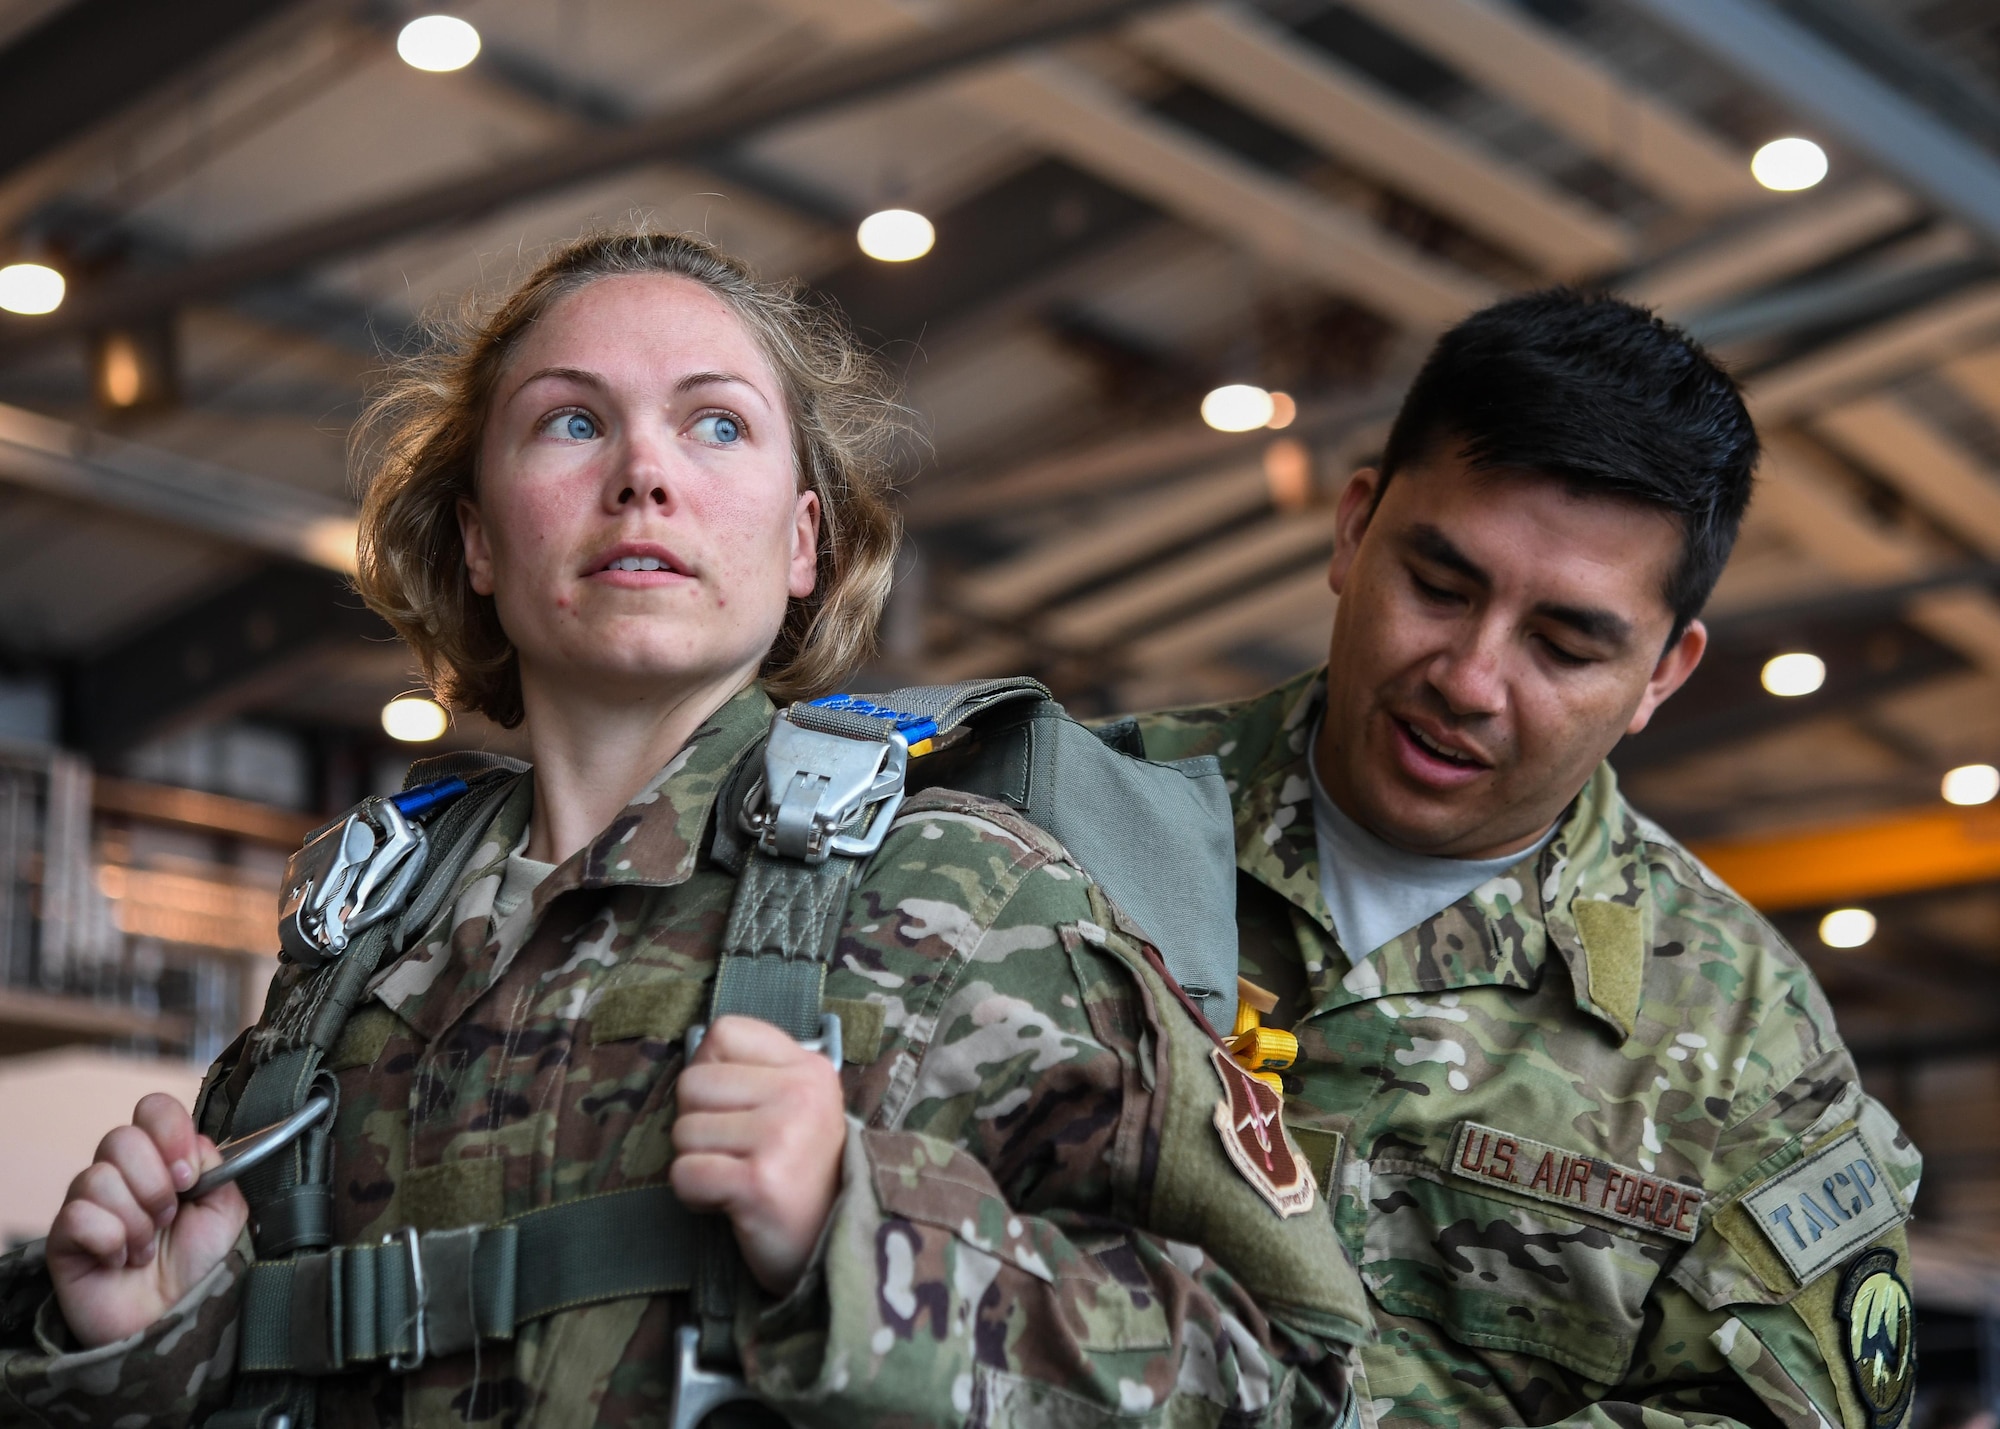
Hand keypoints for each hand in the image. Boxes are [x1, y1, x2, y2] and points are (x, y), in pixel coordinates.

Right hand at [48, 1094, 246, 1348]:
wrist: (180, 1320)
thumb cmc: (204, 1266)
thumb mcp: (228, 1208)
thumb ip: (216, 1164)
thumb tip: (191, 1143)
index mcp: (163, 1159)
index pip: (153, 1109)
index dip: (171, 1134)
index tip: (189, 1175)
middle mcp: (122, 1175)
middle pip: (121, 1139)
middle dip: (155, 1184)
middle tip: (169, 1218)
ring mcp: (89, 1204)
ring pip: (98, 1177)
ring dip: (136, 1220)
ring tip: (146, 1248)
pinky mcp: (64, 1238)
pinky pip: (78, 1215)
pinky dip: (109, 1241)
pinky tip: (120, 1261)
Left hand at [670, 1016, 846, 1295]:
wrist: (836, 1244)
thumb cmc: (803, 1173)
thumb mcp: (798, 1106)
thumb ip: (755, 1074)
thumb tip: (694, 1055)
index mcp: (808, 1067)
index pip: (723, 1033)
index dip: (711, 1070)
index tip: (734, 1107)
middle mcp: (799, 1094)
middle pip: (692, 1082)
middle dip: (699, 1122)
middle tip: (735, 1151)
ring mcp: (781, 1136)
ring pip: (683, 1131)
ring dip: (698, 1161)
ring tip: (737, 1177)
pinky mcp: (759, 1182)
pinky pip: (684, 1173)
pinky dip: (694, 1195)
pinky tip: (728, 1201)